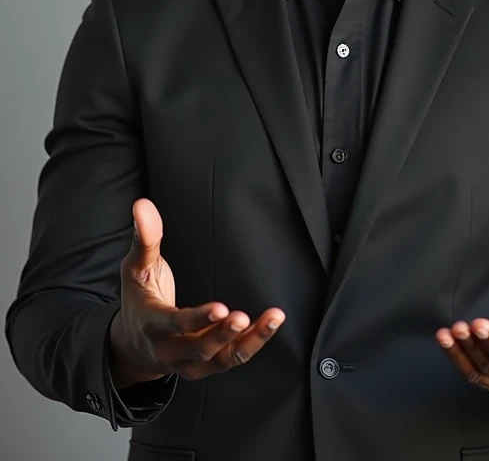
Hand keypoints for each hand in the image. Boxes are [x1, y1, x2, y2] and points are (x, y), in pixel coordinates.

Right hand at [108, 198, 284, 387]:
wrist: (133, 345)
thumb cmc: (139, 299)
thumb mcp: (136, 268)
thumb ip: (144, 239)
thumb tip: (142, 205)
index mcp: (152, 325)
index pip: (175, 324)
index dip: (198, 319)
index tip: (221, 308)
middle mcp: (171, 350)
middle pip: (200, 348)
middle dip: (223, 334)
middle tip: (243, 317)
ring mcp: (190, 363)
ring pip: (222, 359)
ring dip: (249, 342)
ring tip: (272, 319)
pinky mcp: (207, 366)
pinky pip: (232, 360)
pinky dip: (254, 344)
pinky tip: (271, 325)